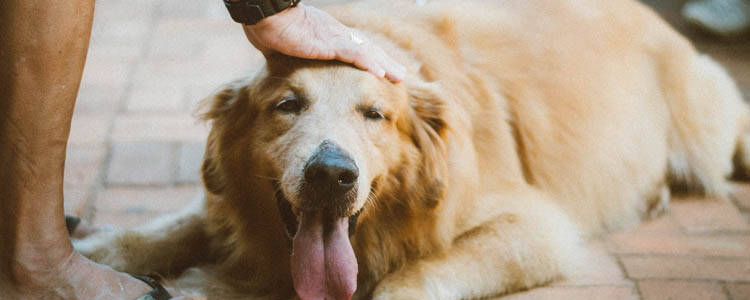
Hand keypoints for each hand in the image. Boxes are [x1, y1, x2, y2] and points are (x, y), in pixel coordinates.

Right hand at [242, 3, 405, 82]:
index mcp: (328, 36)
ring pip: (366, 52)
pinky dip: (367, 63)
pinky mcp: (328, 43)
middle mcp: (336, 35)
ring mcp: (333, 38)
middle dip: (385, 63)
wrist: (265, 14)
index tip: (383, 70)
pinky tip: (379, 73)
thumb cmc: (269, 27)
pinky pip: (353, 54)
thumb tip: (281, 65)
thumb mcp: (284, 47)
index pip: (355, 48)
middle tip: (401, 76)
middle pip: (367, 50)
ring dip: (384, 65)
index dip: (371, 58)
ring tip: (399, 78)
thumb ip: (289, 56)